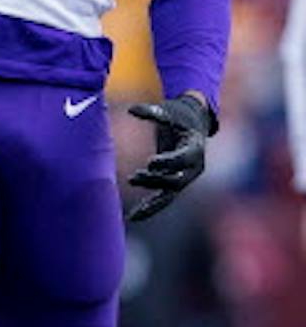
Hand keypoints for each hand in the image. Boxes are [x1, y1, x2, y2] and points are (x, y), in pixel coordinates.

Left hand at [125, 94, 215, 222]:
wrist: (193, 123)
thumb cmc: (179, 116)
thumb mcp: (168, 111)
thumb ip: (153, 112)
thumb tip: (132, 110)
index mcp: (195, 149)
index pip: (184, 159)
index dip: (169, 161)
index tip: (151, 162)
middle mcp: (193, 167)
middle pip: (176, 180)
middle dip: (156, 180)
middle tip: (134, 177)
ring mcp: (185, 177)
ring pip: (169, 194)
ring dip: (151, 193)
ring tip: (131, 181)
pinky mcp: (176, 183)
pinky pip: (164, 199)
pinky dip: (149, 207)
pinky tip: (133, 217)